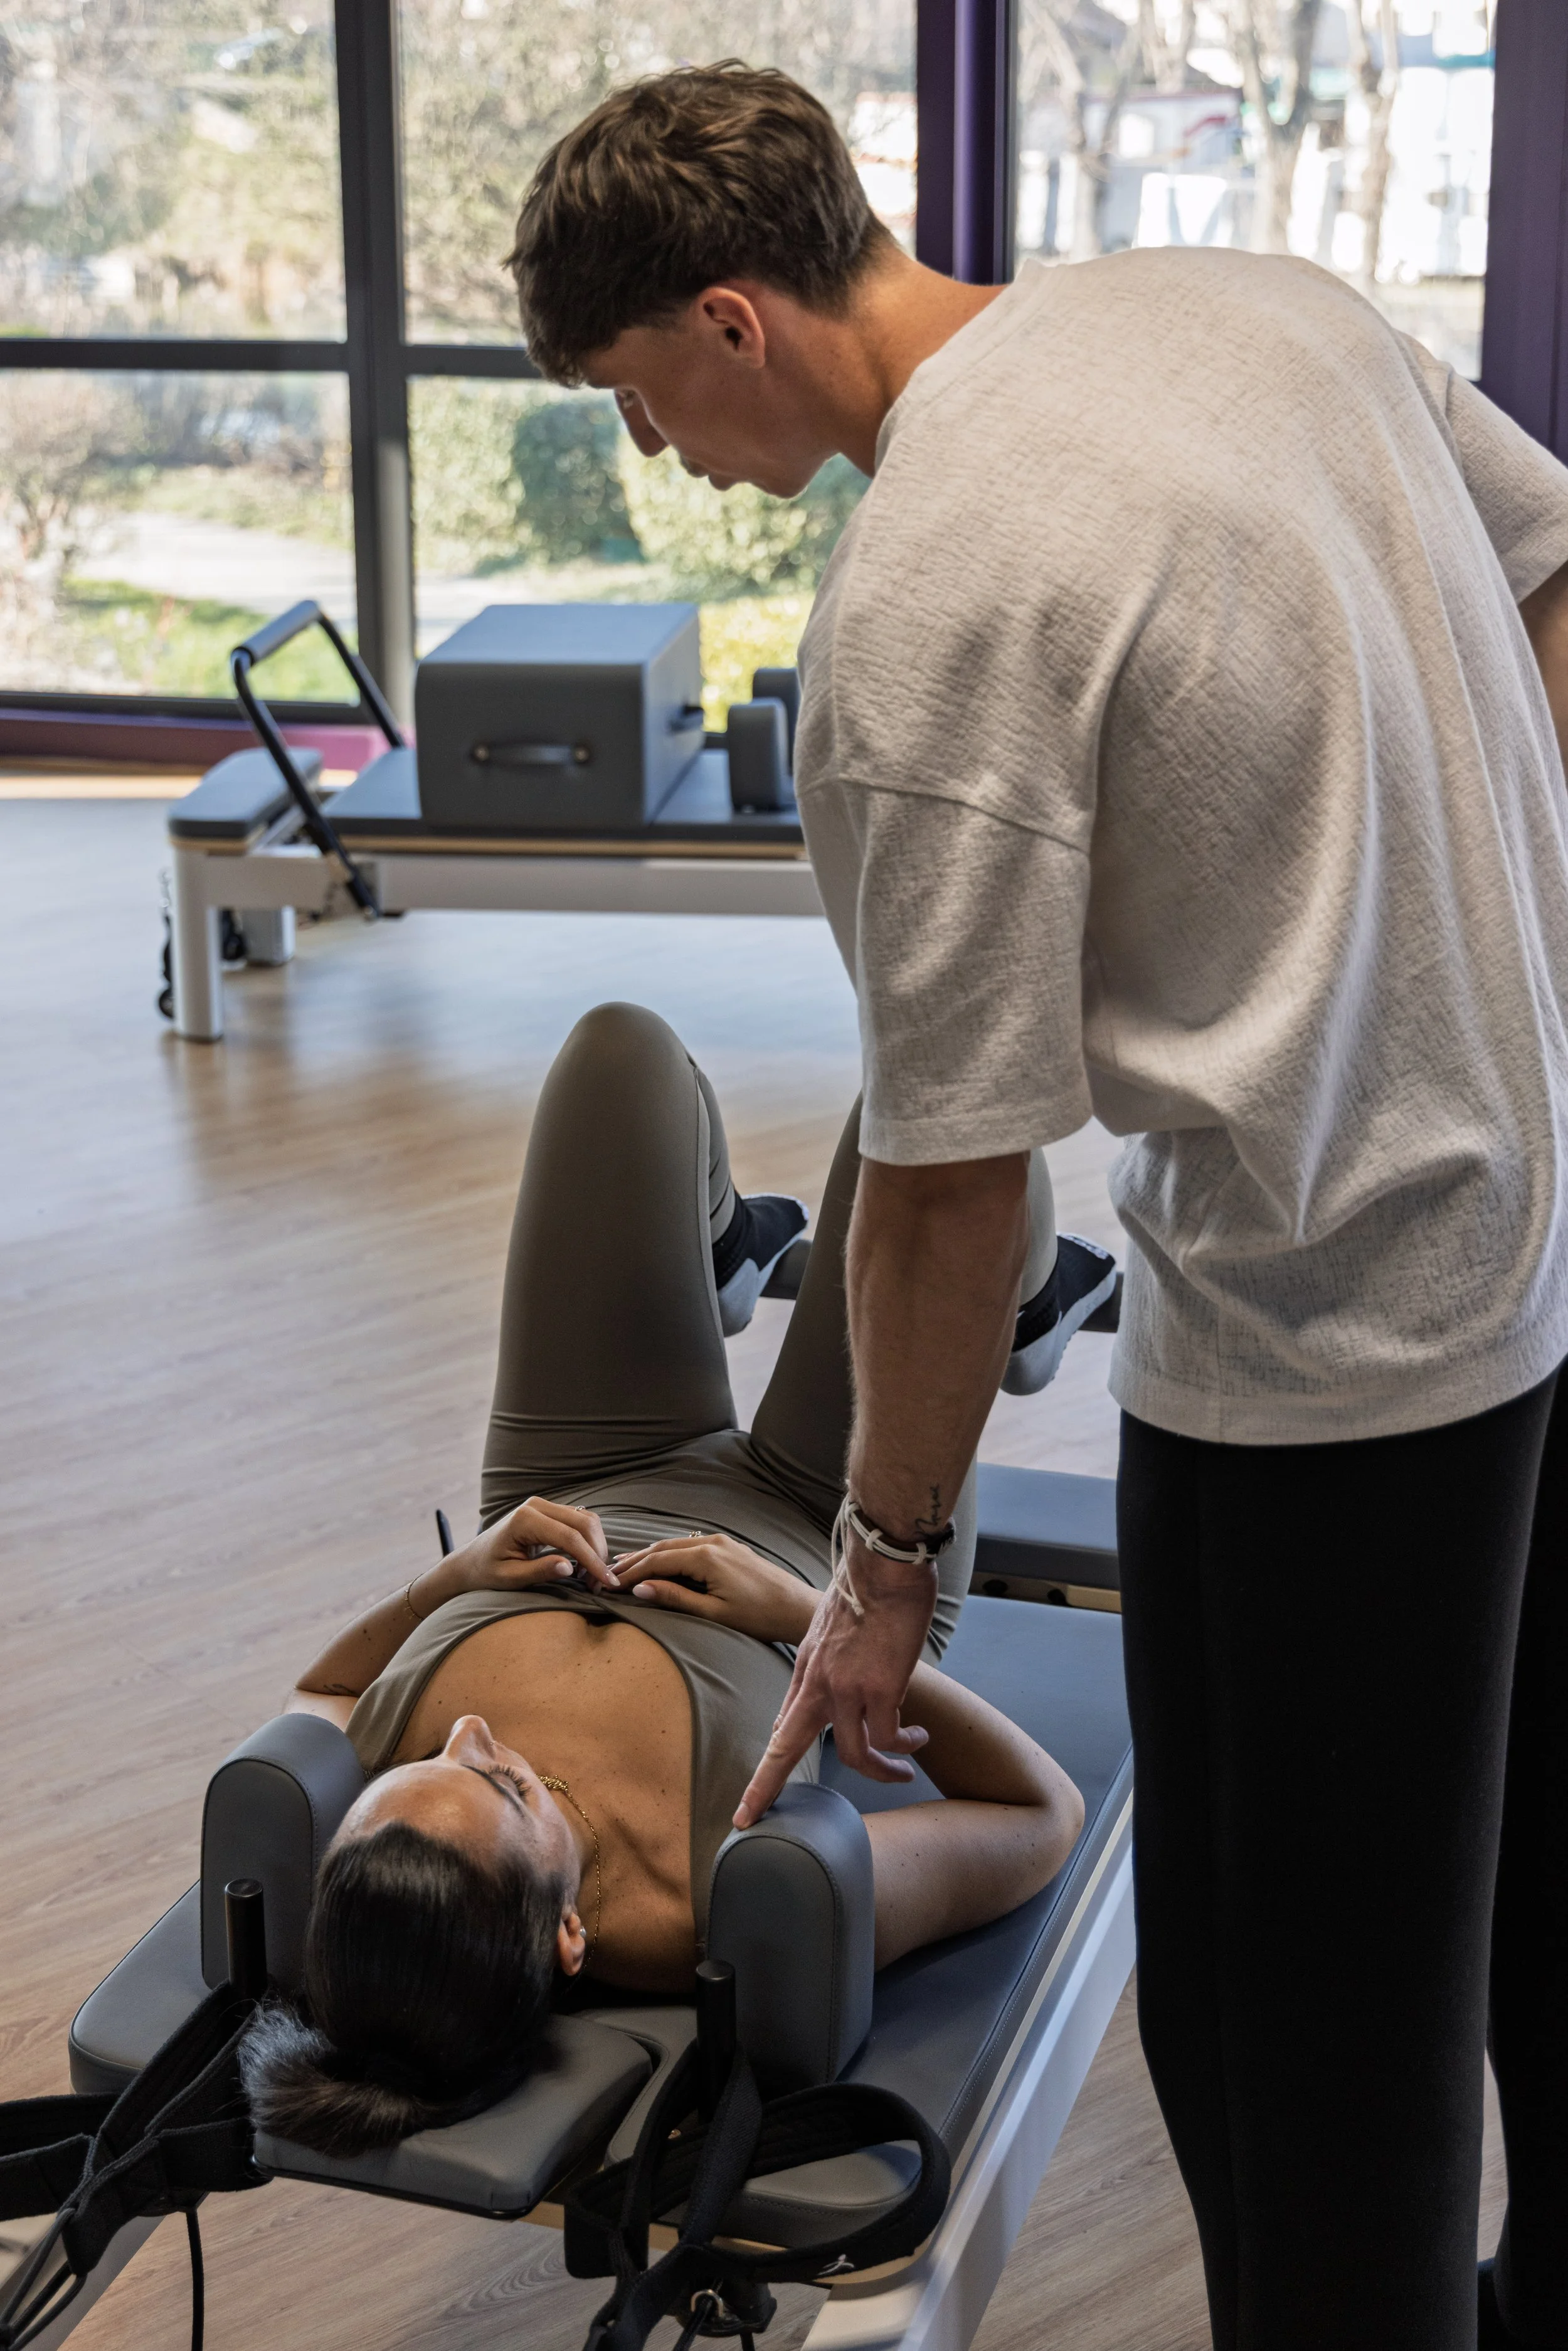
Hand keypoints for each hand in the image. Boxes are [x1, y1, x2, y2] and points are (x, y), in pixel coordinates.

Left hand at [432, 1498, 614, 1603]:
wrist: (472, 1561)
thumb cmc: (487, 1572)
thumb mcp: (510, 1578)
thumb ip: (539, 1571)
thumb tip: (570, 1568)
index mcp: (525, 1519)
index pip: (570, 1538)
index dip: (592, 1561)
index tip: (606, 1583)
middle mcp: (536, 1505)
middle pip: (584, 1524)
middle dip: (598, 1554)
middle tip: (601, 1584)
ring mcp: (544, 1505)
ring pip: (587, 1520)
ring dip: (596, 1547)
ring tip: (592, 1577)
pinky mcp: (549, 1511)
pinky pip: (580, 1521)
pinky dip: (589, 1541)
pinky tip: (585, 1564)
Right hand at [610, 1534, 817, 1643]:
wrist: (797, 1609)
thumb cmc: (759, 1617)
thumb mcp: (713, 1613)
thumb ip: (675, 1598)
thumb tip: (640, 1588)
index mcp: (706, 1557)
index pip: (656, 1562)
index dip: (630, 1574)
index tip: (607, 1584)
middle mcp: (712, 1542)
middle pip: (662, 1548)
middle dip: (633, 1562)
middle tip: (607, 1575)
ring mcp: (722, 1542)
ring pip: (674, 1545)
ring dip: (649, 1556)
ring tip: (624, 1566)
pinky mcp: (730, 1547)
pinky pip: (689, 1546)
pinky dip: (669, 1554)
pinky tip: (658, 1562)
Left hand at [733, 1534, 936, 1827]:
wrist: (885, 1564)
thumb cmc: (865, 1593)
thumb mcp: (826, 1633)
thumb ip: (816, 1674)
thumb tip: (798, 1715)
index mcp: (806, 1672)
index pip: (780, 1731)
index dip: (764, 1772)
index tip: (745, 1809)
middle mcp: (819, 1683)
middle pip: (785, 1749)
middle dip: (762, 1788)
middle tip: (746, 1821)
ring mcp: (848, 1687)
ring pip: (853, 1754)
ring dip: (881, 1771)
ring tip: (903, 1772)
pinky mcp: (881, 1686)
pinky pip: (890, 1736)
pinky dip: (906, 1744)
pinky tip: (919, 1737)